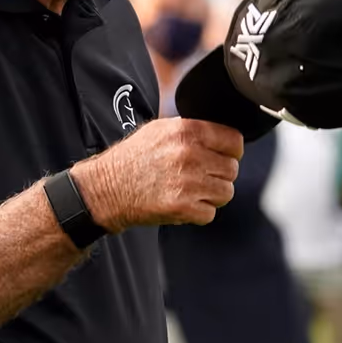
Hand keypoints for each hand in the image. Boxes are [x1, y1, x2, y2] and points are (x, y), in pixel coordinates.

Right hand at [72, 118, 243, 232]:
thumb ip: (191, 129)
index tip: (223, 156)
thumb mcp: (160, 129)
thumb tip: (220, 135)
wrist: (107, 188)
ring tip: (192, 190)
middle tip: (202, 176)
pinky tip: (183, 203)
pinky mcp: (183, 208)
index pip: (234, 141)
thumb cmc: (132, 159)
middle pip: (232, 169)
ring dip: (212, 194)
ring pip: (226, 192)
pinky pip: (210, 213)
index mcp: (187, 131)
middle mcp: (190, 156)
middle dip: (219, 174)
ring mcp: (188, 183)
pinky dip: (199, 212)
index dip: (231, 151)